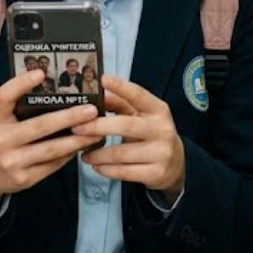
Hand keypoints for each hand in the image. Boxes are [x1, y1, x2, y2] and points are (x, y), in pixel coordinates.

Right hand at [0, 70, 101, 218]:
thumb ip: (17, 104)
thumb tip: (51, 84)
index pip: (4, 96)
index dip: (21, 83)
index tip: (41, 73)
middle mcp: (0, 140)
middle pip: (39, 126)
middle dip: (69, 117)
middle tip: (91, 110)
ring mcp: (11, 162)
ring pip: (51, 149)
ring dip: (77, 139)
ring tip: (96, 130)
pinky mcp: (23, 179)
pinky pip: (52, 165)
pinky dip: (69, 154)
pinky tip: (82, 145)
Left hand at [72, 75, 185, 204]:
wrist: (176, 164)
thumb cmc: (150, 133)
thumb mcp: (141, 116)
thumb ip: (120, 104)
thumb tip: (96, 94)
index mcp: (158, 110)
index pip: (139, 95)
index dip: (121, 87)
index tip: (102, 79)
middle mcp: (162, 129)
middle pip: (125, 126)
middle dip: (97, 126)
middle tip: (76, 127)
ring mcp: (161, 153)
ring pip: (121, 153)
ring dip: (97, 154)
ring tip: (83, 153)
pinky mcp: (156, 173)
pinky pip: (124, 172)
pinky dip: (106, 169)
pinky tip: (96, 165)